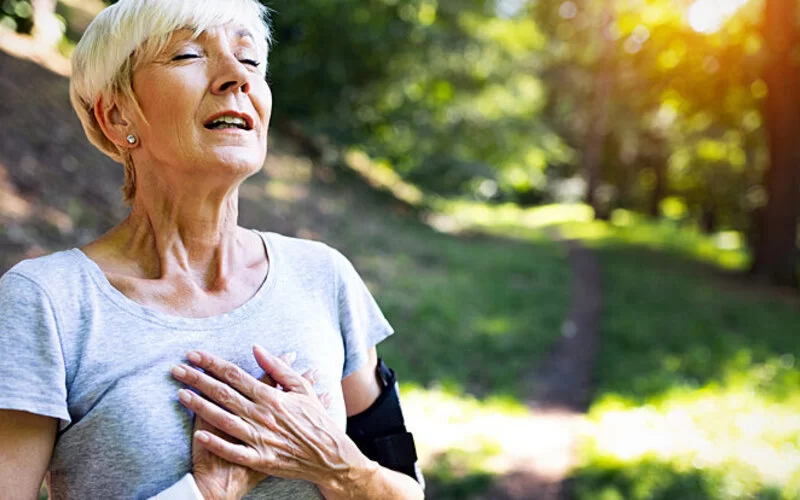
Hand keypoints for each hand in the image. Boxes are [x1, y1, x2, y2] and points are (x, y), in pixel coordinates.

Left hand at [171, 346, 368, 492]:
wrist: (330, 456)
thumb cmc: (316, 420)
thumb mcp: (301, 388)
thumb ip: (278, 368)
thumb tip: (256, 348)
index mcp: (272, 397)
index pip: (236, 375)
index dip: (213, 364)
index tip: (194, 355)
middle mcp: (263, 416)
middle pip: (224, 394)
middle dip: (198, 379)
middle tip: (177, 368)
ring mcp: (261, 438)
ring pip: (224, 419)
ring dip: (200, 406)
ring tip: (180, 394)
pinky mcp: (261, 459)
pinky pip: (234, 451)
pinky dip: (216, 444)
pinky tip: (198, 436)